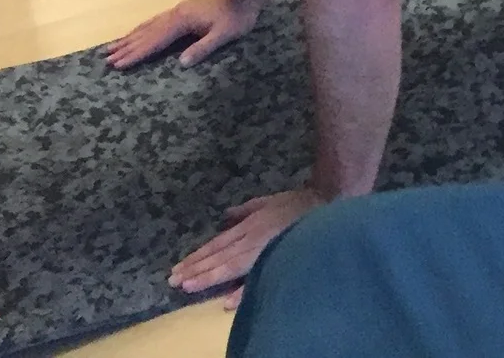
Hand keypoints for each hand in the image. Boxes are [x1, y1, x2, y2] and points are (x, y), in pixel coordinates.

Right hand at [105, 0, 262, 70]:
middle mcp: (175, 14)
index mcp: (182, 21)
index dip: (136, 54)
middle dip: (126, 47)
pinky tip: (138, 32)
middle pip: (146, 33)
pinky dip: (142, 29)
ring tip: (112, 46)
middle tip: (106, 59)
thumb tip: (180, 65)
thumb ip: (203, 48)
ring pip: (148, 25)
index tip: (118, 65)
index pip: (154, 41)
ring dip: (130, 37)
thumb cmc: (238, 16)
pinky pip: (156, 21)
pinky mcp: (183, 9)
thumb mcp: (225, 35)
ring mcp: (178, 10)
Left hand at [170, 188, 326, 296]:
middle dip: (195, 268)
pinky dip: (243, 290)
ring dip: (208, 277)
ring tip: (188, 286)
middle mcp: (252, 237)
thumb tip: (226, 215)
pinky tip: (227, 302)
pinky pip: (259, 277)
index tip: (178, 269)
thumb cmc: (300, 205)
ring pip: (230, 265)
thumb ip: (247, 209)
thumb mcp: (271, 201)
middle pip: (219, 255)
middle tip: (173, 281)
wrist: (330, 203)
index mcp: (250, 225)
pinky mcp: (278, 257)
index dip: (198, 256)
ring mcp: (264, 248)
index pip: (217, 244)